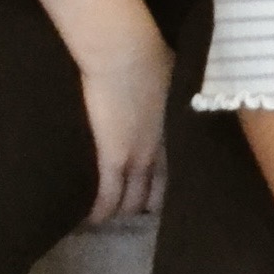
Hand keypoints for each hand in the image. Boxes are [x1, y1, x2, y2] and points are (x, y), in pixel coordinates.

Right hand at [76, 20, 171, 222]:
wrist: (126, 53)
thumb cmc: (151, 53)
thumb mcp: (173, 77)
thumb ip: (173, 92)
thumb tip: (173, 90)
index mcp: (178, 130)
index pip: (179, 169)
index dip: (172, 184)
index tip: (165, 191)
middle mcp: (163, 150)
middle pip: (159, 190)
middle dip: (150, 202)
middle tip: (139, 210)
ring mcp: (138, 157)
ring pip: (134, 197)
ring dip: (125, 209)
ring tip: (114, 218)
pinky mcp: (113, 158)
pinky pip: (109, 195)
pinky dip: (102, 210)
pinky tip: (94, 220)